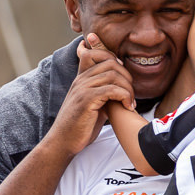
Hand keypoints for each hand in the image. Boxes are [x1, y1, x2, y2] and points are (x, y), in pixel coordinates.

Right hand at [48, 35, 134, 156]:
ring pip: (113, 74)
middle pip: (110, 62)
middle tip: (131, 94)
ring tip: (130, 102)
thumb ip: (104, 94)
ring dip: (128, 88)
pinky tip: (127, 107)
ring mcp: (82, 88)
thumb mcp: (94, 105)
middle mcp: (81, 80)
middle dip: (127, 76)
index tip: (124, 78)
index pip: (96, 53)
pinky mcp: (86, 100)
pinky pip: (112, 89)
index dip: (114, 60)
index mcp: (82, 79)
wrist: (64, 141)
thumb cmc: (80, 126)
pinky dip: (124, 96)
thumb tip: (122, 91)